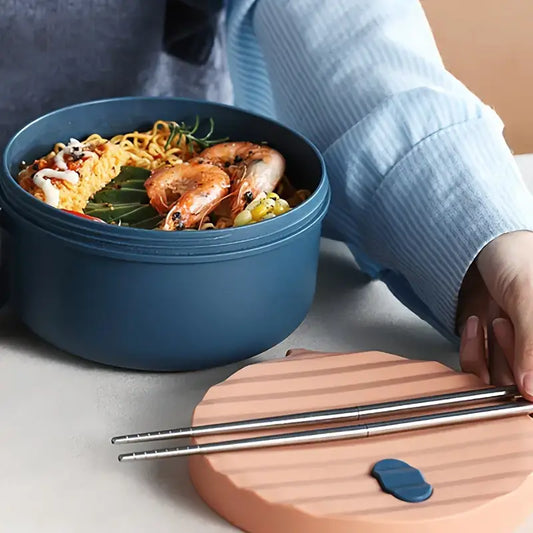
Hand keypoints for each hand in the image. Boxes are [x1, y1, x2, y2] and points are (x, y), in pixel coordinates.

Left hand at [457, 231, 532, 398]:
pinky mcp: (490, 352)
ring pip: (501, 383)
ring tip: (494, 320)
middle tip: (506, 325)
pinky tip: (477, 323)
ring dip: (491, 353)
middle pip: (524, 385)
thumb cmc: (519, 258)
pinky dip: (472, 350)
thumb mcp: (527, 297)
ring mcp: (516, 353)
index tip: (523, 381)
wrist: (486, 245)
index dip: (531, 383)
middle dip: (511, 356)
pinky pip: (478, 369)